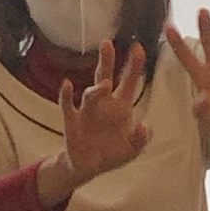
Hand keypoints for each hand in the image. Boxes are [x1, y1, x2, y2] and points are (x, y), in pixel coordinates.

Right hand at [37, 41, 150, 209]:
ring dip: (96, 88)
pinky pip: (67, 106)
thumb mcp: (132, 150)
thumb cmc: (112, 153)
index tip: (138, 47)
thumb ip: (140, 139)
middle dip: (107, 61)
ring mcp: (87, 111)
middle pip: (106, 77)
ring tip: (105, 84)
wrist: (88, 167)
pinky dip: (66, 95)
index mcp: (121, 108)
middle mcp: (103, 104)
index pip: (129, 82)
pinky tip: (67, 85)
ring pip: (90, 93)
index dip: (134, 66)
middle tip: (107, 43)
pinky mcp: (72, 121)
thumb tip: (144, 125)